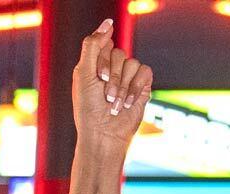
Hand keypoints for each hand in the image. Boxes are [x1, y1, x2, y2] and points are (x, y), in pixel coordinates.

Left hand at [69, 20, 154, 164]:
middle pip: (119, 53)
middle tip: (105, 96)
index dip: (103, 59)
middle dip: (112, 77)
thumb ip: (92, 45)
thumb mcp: (84, 74)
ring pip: (132, 63)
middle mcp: (112, 68)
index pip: (105, 43)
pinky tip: (128, 103)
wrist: (103, 134)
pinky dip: (136, 88)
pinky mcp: (142, 86)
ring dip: (122, 87)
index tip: (98, 77)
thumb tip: (108, 21)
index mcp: (95, 64)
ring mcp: (128, 77)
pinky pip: (145, 72)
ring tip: (114, 104)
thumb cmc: (89, 109)